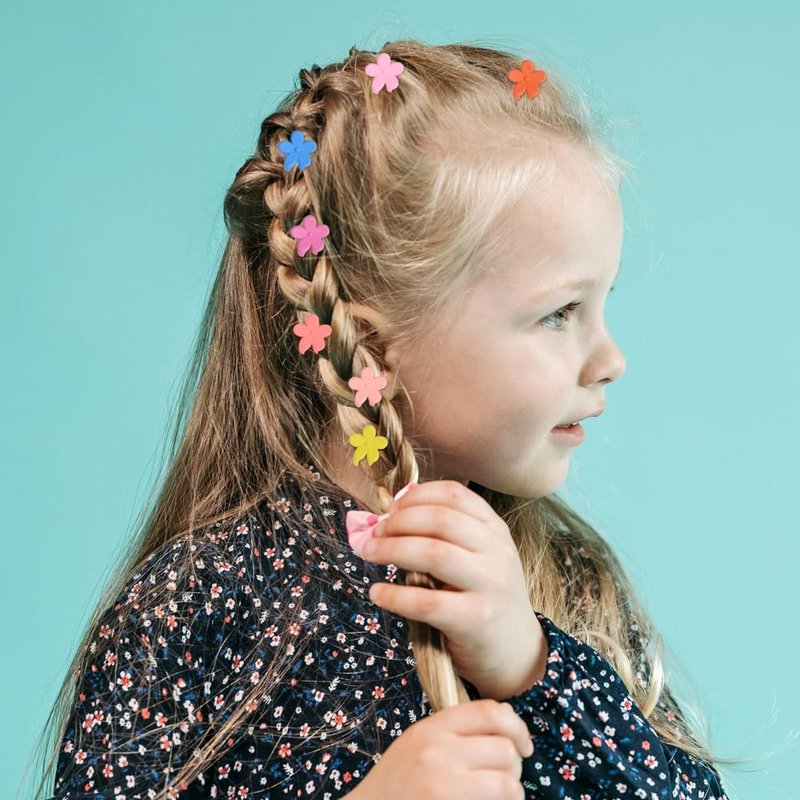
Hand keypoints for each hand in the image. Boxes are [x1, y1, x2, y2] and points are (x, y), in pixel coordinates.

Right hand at [350, 698, 533, 799]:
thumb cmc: (399, 778)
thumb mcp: (420, 739)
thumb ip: (457, 728)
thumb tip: (507, 717)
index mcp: (433, 727)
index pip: (489, 712)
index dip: (517, 726)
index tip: (524, 744)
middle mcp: (439, 752)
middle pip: (504, 749)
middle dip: (516, 765)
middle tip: (509, 776)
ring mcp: (444, 784)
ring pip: (507, 783)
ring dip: (513, 791)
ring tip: (503, 794)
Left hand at [360, 480, 547, 699]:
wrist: (516, 651)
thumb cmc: (483, 597)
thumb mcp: (476, 558)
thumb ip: (442, 537)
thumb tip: (387, 518)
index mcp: (495, 529)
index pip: (454, 494)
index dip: (415, 497)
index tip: (390, 509)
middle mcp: (496, 551)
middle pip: (440, 519)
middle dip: (398, 522)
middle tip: (374, 534)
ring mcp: (490, 584)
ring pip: (433, 553)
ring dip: (391, 549)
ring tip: (368, 554)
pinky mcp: (476, 619)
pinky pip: (426, 602)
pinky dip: (394, 595)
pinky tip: (377, 593)